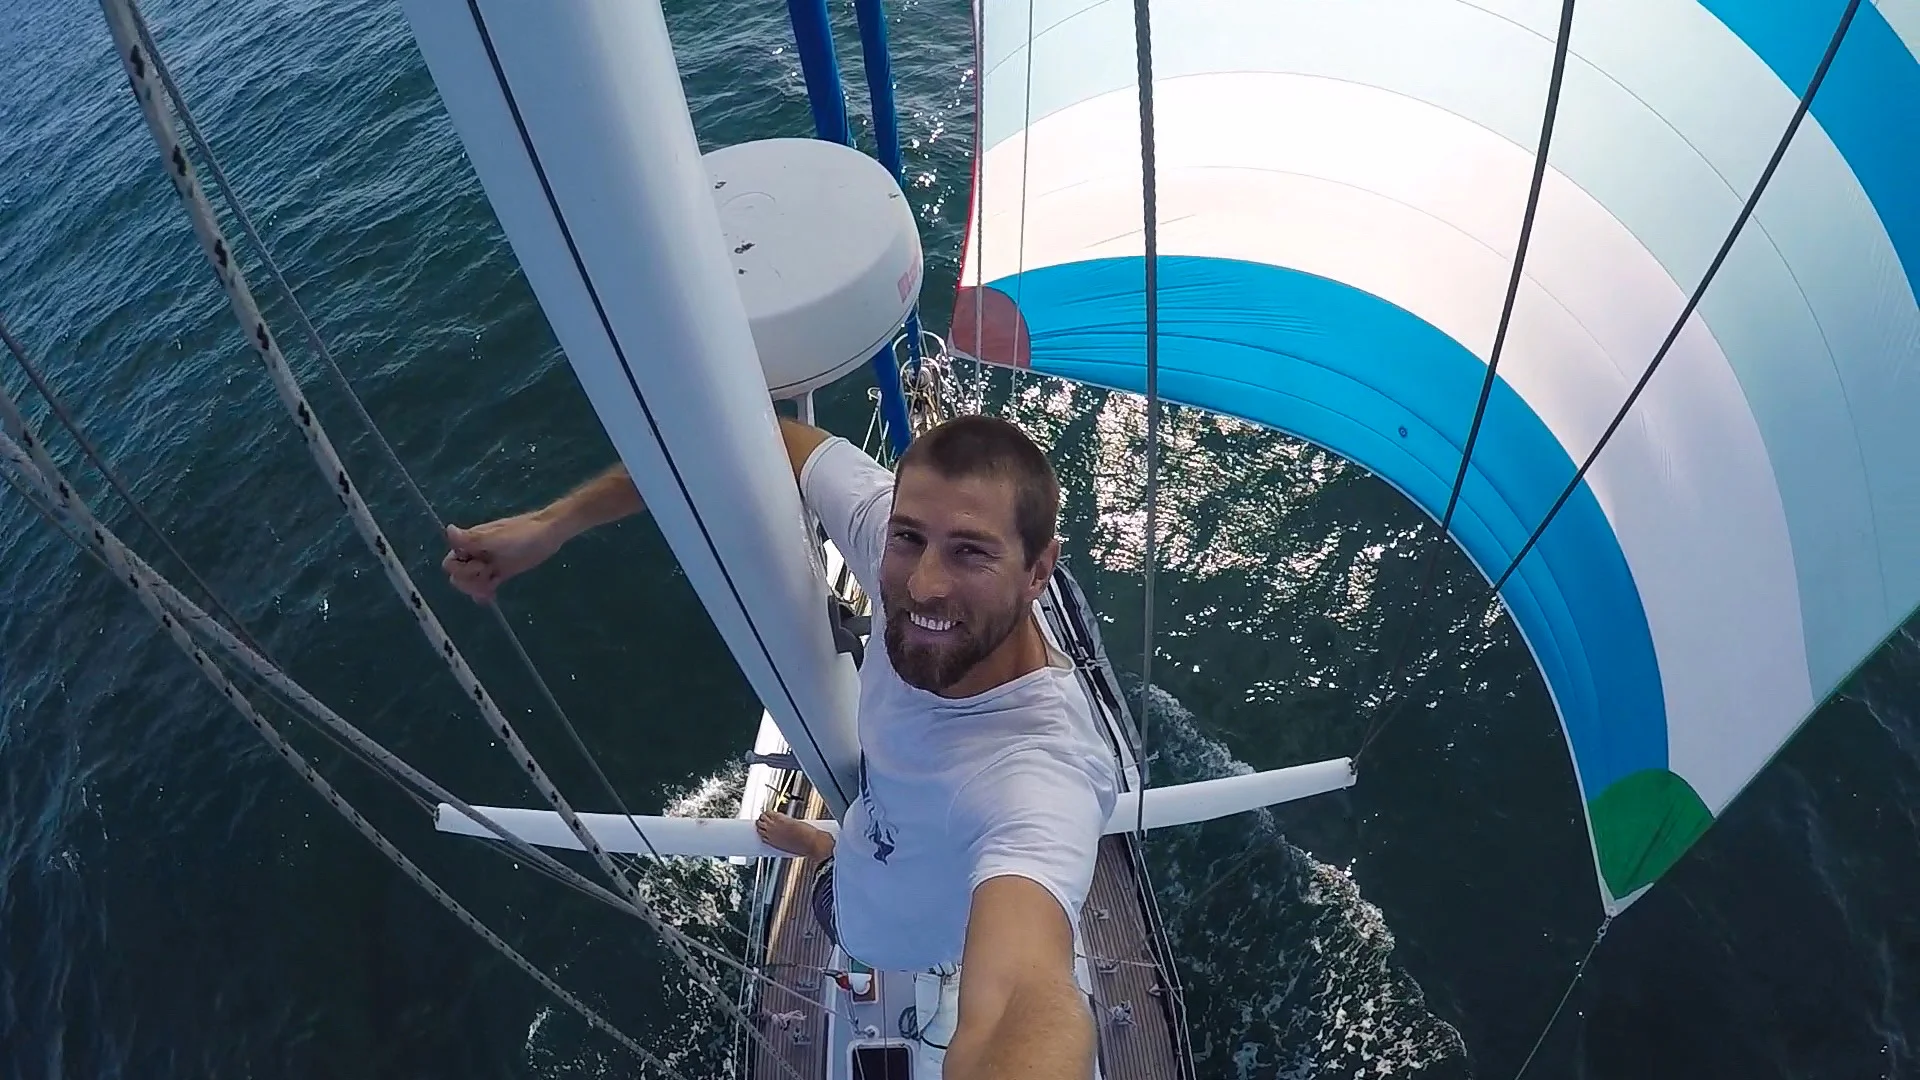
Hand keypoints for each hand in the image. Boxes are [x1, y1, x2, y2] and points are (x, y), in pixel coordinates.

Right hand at [442, 515, 562, 601]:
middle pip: (458, 575)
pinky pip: (485, 586)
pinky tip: (492, 596)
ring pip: (471, 582)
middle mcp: (476, 554)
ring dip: (477, 588)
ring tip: (492, 588)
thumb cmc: (522, 533)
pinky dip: (484, 593)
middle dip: (469, 581)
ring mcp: (488, 564)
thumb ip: (472, 538)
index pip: (450, 562)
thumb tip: (447, 529)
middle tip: (490, 575)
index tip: (481, 566)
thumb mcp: (497, 537)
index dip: (461, 570)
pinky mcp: (500, 573)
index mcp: (471, 543)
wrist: (548, 535)